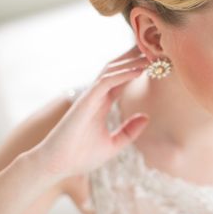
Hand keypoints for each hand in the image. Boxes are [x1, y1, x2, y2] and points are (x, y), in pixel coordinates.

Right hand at [32, 46, 149, 179]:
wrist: (57, 165)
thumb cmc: (80, 156)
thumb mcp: (113, 144)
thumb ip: (129, 130)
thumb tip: (147, 118)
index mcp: (102, 103)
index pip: (121, 79)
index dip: (137, 69)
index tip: (155, 62)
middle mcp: (96, 96)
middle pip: (116, 69)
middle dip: (134, 57)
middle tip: (155, 48)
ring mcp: (90, 97)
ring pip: (112, 70)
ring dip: (131, 62)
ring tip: (151, 55)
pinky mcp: (85, 102)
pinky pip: (106, 82)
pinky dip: (123, 74)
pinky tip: (138, 70)